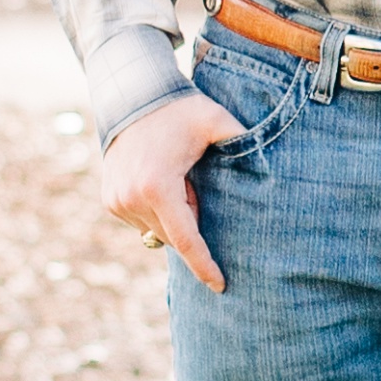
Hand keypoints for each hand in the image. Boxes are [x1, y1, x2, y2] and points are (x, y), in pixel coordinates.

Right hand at [98, 89, 247, 291]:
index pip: (187, 240)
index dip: (204, 265)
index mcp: (158, 187)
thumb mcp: (214, 120)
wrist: (131, 95)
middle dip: (192, 223)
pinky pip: (141, 220)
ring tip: (177, 177)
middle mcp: (132, 199)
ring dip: (174, 217)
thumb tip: (270, 160)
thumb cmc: (177, 108)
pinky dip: (156, 211)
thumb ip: (242, 140)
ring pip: (157, 230)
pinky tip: (161, 181)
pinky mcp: (109, 200)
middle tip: (196, 185)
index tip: (220, 286)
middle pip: (173, 236)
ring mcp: (117, 202)